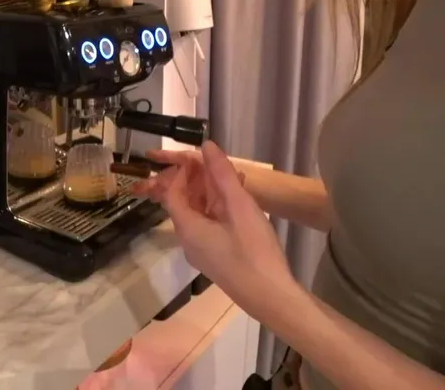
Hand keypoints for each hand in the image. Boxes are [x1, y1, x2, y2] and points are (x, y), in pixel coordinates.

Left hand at [137, 142, 298, 318]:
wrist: (271, 297)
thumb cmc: (254, 251)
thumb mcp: (240, 207)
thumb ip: (222, 175)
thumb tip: (206, 146)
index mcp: (187, 229)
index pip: (172, 193)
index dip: (182, 172)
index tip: (199, 156)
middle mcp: (189, 241)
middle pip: (184, 203)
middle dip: (196, 180)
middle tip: (215, 163)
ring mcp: (203, 251)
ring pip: (199, 214)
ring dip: (211, 193)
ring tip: (231, 175)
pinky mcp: (218, 257)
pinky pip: (211, 226)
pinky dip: (220, 208)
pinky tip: (240, 198)